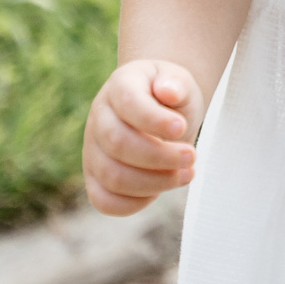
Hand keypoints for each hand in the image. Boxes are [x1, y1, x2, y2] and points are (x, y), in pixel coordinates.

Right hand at [83, 59, 200, 215]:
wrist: (160, 107)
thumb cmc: (169, 94)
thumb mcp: (178, 80)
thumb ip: (176, 83)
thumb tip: (169, 92)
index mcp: (119, 87)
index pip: (128, 104)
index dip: (155, 120)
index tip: (181, 128)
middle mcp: (99, 118)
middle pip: (118, 144)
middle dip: (160, 156)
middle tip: (191, 156)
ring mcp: (93, 150)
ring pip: (112, 176)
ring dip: (154, 182)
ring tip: (186, 174)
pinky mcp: (95, 178)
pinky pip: (104, 201)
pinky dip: (135, 203)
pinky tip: (160, 189)